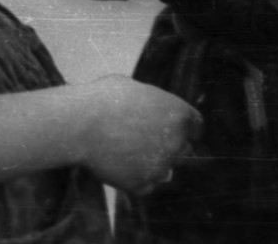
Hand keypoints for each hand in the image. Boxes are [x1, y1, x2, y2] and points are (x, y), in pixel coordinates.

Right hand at [74, 77, 202, 195]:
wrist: (81, 124)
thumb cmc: (104, 98)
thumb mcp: (136, 90)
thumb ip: (153, 105)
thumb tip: (150, 109)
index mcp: (179, 115)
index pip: (196, 127)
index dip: (185, 129)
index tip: (174, 131)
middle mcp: (177, 142)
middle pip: (183, 150)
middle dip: (169, 148)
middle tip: (147, 144)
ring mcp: (161, 166)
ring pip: (166, 171)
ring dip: (154, 167)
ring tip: (131, 158)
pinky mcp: (142, 184)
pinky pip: (146, 186)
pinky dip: (136, 181)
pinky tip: (121, 169)